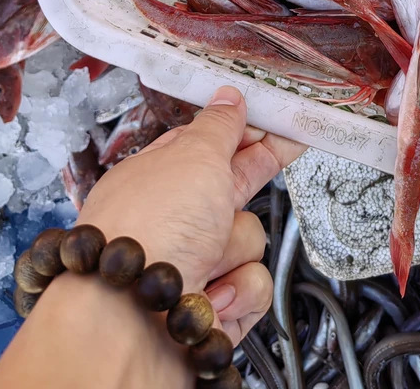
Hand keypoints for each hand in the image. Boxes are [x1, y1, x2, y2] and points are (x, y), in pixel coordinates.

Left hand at [78, 85, 302, 344]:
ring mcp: (193, 262)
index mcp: (160, 176)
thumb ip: (219, 126)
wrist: (131, 321)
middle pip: (234, 188)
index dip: (244, 132)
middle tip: (287, 147)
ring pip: (250, 238)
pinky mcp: (213, 304)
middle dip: (255, 173)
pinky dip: (239, 289)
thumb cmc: (147, 231)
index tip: (276, 120)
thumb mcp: (193, 156)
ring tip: (208, 256)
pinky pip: (255, 285)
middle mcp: (175, 219)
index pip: (210, 145)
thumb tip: (229, 97)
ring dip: (237, 246)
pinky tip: (213, 293)